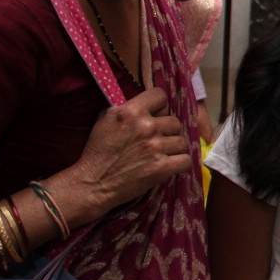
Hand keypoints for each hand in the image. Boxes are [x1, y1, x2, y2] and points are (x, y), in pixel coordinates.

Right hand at [52, 87, 190, 223]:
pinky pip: (186, 160)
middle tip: (156, 141)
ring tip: (161, 155)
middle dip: (168, 131)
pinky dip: (180, 163)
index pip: (160, 96)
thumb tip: (149, 106)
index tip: (156, 116)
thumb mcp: (106, 119)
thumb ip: (128, 108)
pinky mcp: (162, 167)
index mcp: (131, 111)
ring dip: (174, 149)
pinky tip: (169, 165)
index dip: (160, 107)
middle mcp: (146, 126)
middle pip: (175, 122)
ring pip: (182, 142)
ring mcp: (156, 147)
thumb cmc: (97, 152)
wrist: (93, 183)